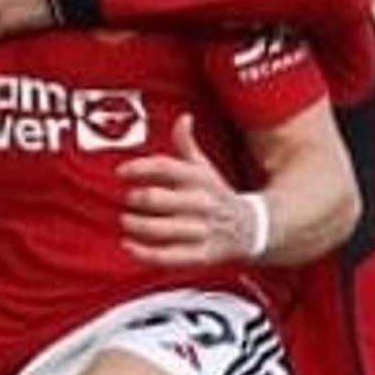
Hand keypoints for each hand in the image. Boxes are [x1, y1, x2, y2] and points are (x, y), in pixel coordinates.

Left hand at [120, 118, 260, 268]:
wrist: (254, 227)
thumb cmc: (218, 195)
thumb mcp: (205, 168)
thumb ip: (188, 145)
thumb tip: (183, 118)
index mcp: (200, 179)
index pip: (166, 167)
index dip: (139, 168)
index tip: (121, 171)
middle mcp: (201, 203)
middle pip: (156, 199)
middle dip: (135, 199)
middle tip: (128, 199)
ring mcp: (201, 230)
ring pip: (159, 228)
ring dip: (136, 224)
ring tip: (126, 220)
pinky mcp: (201, 254)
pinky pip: (168, 256)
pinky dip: (144, 253)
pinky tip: (128, 245)